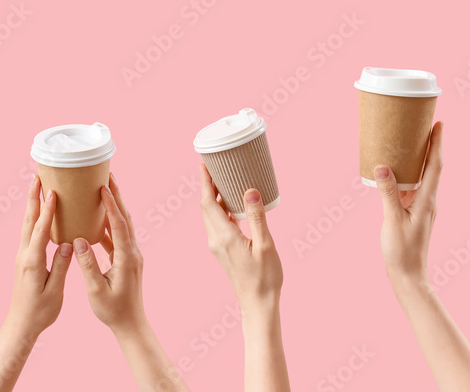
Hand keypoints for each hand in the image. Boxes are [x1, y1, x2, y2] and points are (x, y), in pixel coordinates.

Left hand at [5, 175, 72, 338]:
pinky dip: (34, 218)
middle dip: (33, 198)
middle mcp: (24, 255)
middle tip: (37, 177)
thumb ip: (60, 267)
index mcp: (32, 262)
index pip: (40, 230)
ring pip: (26, 225)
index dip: (47, 211)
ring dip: (31, 205)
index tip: (52, 192)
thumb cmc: (40, 312)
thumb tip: (67, 244)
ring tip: (36, 187)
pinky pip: (28, 232)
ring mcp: (22, 256)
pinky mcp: (24, 259)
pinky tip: (40, 214)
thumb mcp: (54, 292)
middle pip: (28, 220)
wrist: (21, 324)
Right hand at [74, 174, 146, 335]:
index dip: (112, 205)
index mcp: (126, 258)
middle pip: (125, 218)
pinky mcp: (127, 260)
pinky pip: (118, 236)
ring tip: (104, 189)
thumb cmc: (113, 311)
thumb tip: (78, 240)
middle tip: (108, 175)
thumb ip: (87, 265)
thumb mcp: (96, 290)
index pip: (120, 225)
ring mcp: (131, 256)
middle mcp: (132, 253)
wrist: (131, 325)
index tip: (104, 187)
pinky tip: (98, 218)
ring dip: (114, 207)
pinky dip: (110, 223)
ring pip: (123, 225)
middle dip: (116, 196)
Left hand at [199, 164, 282, 307]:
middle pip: (205, 207)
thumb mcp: (265, 245)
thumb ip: (256, 217)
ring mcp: (217, 246)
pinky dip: (221, 210)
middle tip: (215, 168)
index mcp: (224, 236)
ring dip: (213, 198)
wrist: (258, 304)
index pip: (207, 203)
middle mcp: (216, 240)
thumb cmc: (264, 278)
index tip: (203, 165)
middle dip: (207, 187)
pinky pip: (217, 224)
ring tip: (223, 182)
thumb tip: (249, 191)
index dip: (204, 183)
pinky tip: (233, 206)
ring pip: (210, 216)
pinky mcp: (223, 251)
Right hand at [374, 121, 442, 288]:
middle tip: (424, 124)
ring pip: (422, 175)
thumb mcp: (392, 220)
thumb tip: (381, 166)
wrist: (408, 275)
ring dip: (420, 157)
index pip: (435, 165)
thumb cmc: (402, 251)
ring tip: (410, 141)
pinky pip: (412, 185)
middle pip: (432, 166)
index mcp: (427, 200)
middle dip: (430, 145)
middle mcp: (427, 200)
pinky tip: (396, 170)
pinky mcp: (412, 212)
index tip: (439, 124)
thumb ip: (388, 193)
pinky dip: (407, 172)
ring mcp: (421, 206)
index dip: (437, 144)